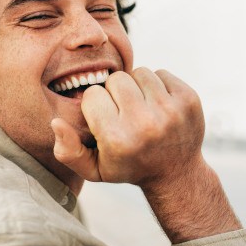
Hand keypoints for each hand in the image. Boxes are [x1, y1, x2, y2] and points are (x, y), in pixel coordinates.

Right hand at [51, 67, 204, 187]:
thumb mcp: (93, 169)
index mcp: (117, 139)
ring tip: (140, 107)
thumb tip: (56, 122)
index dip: (95, 105)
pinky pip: (161, 73)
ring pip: (139, 72)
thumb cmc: (129, 167)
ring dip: (135, 87)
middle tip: (123, 112)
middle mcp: (144, 124)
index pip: (92, 95)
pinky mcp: (189, 99)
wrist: (175, 173)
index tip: (105, 119)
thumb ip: (68, 150)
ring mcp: (170, 110)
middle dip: (115, 93)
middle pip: (116, 79)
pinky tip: (157, 105)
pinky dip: (156, 85)